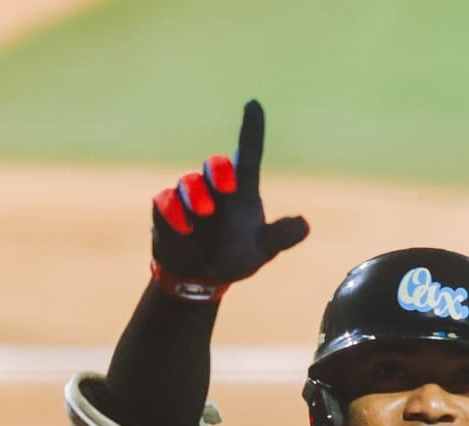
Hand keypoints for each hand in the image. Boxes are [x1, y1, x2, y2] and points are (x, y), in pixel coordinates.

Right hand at [149, 100, 309, 299]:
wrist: (202, 277)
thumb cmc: (235, 256)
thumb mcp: (262, 249)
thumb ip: (280, 236)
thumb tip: (303, 225)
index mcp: (242, 191)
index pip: (249, 155)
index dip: (251, 130)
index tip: (254, 105)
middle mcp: (215, 188)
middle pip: (216, 164)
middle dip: (219, 170)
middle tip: (229, 187)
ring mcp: (189, 197)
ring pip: (189, 182)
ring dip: (195, 195)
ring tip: (204, 213)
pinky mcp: (166, 209)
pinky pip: (165, 201)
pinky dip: (173, 211)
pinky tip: (184, 228)